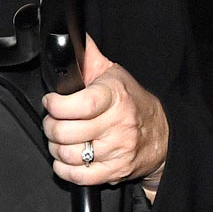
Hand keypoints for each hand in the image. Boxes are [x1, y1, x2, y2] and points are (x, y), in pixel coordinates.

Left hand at [42, 35, 167, 190]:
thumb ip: (89, 56)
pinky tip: (65, 159)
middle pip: (67, 132)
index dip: (57, 105)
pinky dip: (64, 169)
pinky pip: (79, 176)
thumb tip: (69, 35)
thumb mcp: (113, 73)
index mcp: (115, 96)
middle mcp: (118, 124)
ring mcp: (117, 150)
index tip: (51, 101)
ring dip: (55, 148)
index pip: (81, 104)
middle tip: (52, 121)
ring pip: (69, 155)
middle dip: (50, 127)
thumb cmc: (132, 101)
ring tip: (59, 139)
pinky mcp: (116, 171)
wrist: (162, 134)